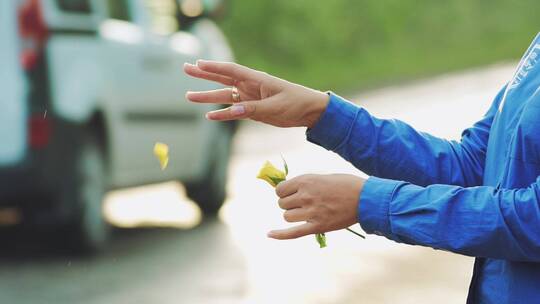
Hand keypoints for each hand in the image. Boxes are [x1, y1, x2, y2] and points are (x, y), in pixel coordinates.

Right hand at [184, 60, 329, 127]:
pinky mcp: (253, 110)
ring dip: (207, 97)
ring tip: (189, 96)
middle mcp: (250, 86)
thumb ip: (253, 109)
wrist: (309, 112)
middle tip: (185, 69)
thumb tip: (232, 111)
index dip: (213, 67)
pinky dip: (222, 114)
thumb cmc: (295, 103)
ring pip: (224, 97)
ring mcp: (250, 98)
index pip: (230, 71)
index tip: (197, 64)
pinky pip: (233, 112)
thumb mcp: (275, 107)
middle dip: (203, 75)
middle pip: (222, 79)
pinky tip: (209, 116)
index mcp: (256, 79)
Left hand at [269, 174, 365, 239]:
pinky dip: (280, 235)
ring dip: (293, 215)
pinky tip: (269, 234)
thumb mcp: (322, 177)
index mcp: (306, 181)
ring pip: (287, 217)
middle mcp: (305, 196)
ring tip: (306, 212)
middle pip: (282, 204)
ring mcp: (311, 212)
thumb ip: (305, 184)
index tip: (291, 194)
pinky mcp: (317, 226)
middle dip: (289, 204)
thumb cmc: (346, 185)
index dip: (284, 192)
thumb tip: (288, 191)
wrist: (365, 198)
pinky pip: (293, 233)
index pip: (280, 190)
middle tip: (303, 203)